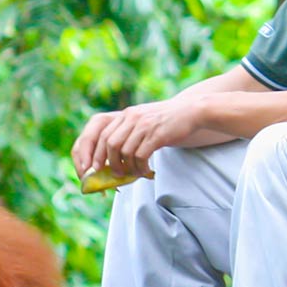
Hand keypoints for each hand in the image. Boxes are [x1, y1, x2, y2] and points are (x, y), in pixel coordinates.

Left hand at [73, 97, 199, 179]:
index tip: (95, 168)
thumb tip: (114, 158)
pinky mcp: (157, 135)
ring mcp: (144, 126)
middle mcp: (132, 117)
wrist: (191, 111)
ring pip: (125, 152)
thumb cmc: (166, 121)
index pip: (102, 133)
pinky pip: (141, 156)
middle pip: (110, 143)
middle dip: (108, 162)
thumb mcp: (143, 119)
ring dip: (127, 167)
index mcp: (126, 114)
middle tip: (114, 174)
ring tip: (133, 174)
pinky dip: (141, 168)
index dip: (95, 153)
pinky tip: (147, 171)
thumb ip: (129, 132)